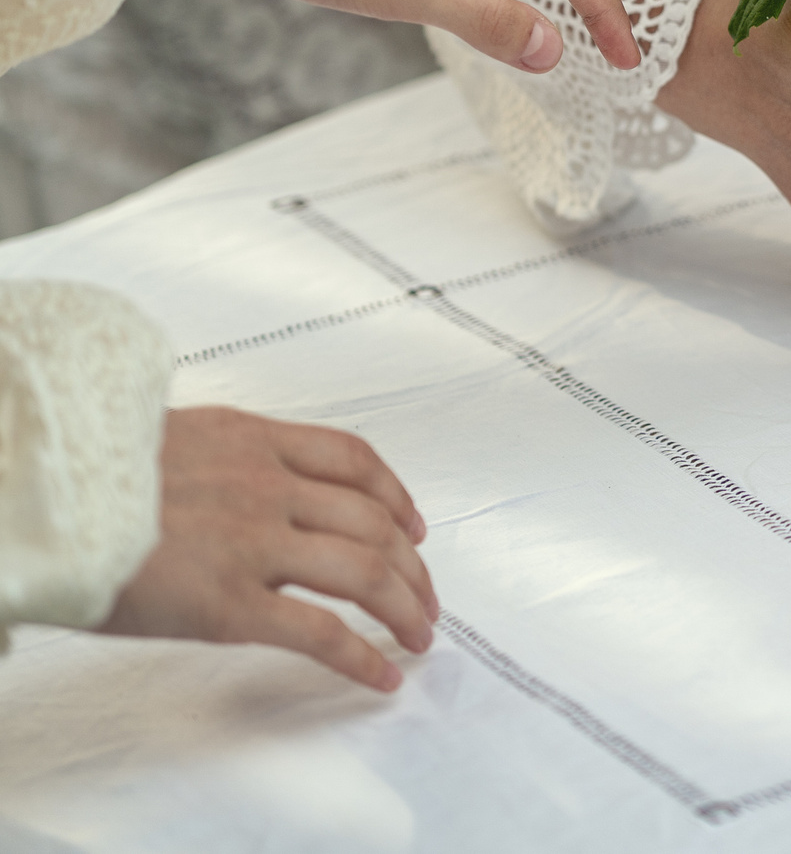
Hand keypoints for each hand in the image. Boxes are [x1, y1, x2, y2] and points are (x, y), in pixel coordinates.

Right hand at [99, 407, 435, 693]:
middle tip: (427, 598)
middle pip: (373, 523)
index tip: (415, 525)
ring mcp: (253, 545)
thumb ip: (218, 460)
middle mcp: (266, 486)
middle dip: (412, 565)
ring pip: (365, 571)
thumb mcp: (164, 441)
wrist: (36, 500)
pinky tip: (383, 674)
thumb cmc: (83, 477)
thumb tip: (236, 479)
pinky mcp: (230, 605)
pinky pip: (321, 633)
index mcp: (250, 441)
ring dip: (406, 607)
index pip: (352, 461)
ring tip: (421, 635)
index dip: (396, 497)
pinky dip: (364, 656)